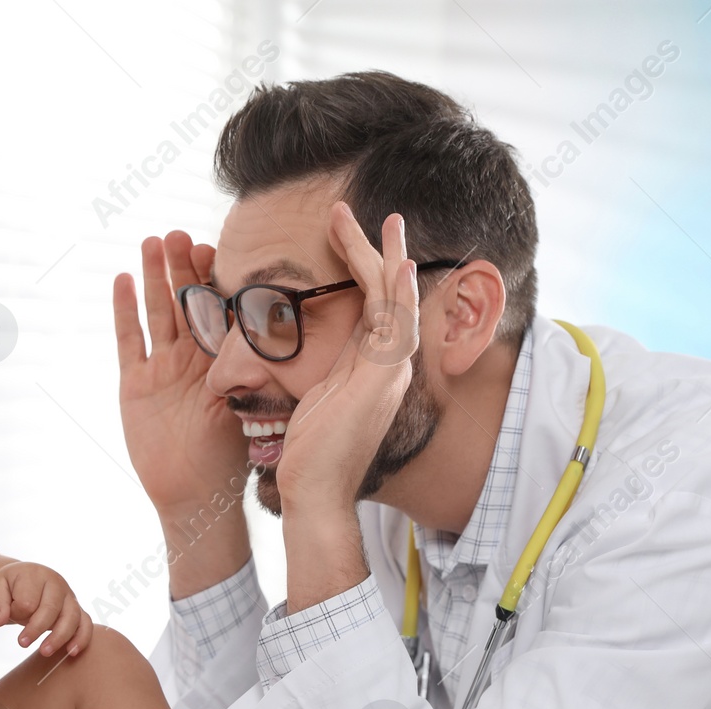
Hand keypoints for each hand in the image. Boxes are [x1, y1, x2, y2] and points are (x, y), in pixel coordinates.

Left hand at [0, 562, 93, 657]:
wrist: (21, 582)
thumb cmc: (9, 586)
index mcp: (36, 574)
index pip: (28, 601)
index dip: (16, 613)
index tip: (6, 616)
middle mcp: (57, 583)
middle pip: (52, 609)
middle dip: (36, 628)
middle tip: (21, 643)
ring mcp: (70, 597)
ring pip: (72, 617)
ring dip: (59, 637)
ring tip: (44, 652)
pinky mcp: (76, 610)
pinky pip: (85, 624)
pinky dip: (81, 638)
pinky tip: (71, 652)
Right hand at [113, 232, 247, 516]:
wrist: (194, 495)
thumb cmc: (228, 459)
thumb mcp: (249, 410)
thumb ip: (258, 374)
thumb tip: (287, 336)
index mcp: (221, 362)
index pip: (218, 310)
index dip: (214, 280)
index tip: (215, 249)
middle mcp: (191, 360)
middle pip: (185, 304)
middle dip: (182, 269)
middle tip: (180, 234)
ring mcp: (161, 369)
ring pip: (158, 313)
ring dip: (154, 278)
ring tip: (151, 241)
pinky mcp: (134, 383)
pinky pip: (129, 341)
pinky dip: (125, 311)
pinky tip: (122, 280)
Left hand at [275, 204, 419, 516]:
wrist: (315, 494)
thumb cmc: (310, 453)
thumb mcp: (317, 395)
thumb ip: (328, 367)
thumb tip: (310, 341)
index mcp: (373, 368)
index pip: (376, 306)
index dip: (369, 269)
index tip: (352, 235)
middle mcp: (390, 368)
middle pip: (392, 297)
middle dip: (385, 253)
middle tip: (383, 213)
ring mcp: (391, 375)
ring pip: (397, 304)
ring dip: (390, 260)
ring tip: (388, 222)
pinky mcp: (382, 383)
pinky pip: (395, 331)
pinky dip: (400, 298)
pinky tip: (399, 268)